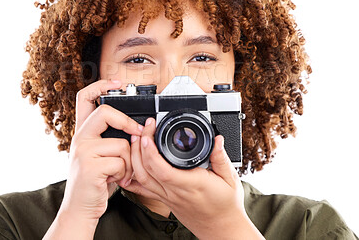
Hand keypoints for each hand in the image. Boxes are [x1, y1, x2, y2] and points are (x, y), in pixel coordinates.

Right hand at [57, 79, 143, 223]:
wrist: (80, 207)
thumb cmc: (95, 180)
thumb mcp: (99, 155)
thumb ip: (111, 138)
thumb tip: (138, 128)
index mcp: (83, 132)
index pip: (85, 98)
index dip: (100, 85)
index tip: (118, 82)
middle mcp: (80, 138)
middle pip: (105, 112)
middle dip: (126, 122)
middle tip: (136, 132)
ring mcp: (83, 151)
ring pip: (121, 143)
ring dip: (129, 161)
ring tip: (121, 171)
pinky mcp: (90, 167)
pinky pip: (121, 162)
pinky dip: (125, 173)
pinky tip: (116, 179)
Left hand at [125, 117, 263, 238]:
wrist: (221, 228)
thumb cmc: (226, 204)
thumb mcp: (230, 178)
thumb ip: (221, 157)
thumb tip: (217, 139)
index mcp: (192, 184)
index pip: (164, 170)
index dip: (151, 153)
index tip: (148, 135)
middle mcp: (176, 192)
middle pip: (147, 171)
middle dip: (139, 148)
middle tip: (142, 130)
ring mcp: (167, 197)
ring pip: (142, 179)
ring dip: (135, 159)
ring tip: (136, 141)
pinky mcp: (164, 200)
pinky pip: (143, 189)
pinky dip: (132, 177)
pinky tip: (128, 167)